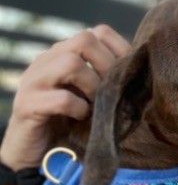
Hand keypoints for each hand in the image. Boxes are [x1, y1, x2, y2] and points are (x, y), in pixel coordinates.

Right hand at [0, 25, 130, 172]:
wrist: (35, 152)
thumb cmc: (72, 119)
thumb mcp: (93, 92)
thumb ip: (109, 77)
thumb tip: (144, 68)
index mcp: (65, 52)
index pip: (98, 32)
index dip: (120, 50)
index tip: (128, 74)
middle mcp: (47, 59)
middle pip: (84, 40)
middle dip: (107, 67)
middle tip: (111, 91)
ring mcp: (33, 79)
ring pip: (70, 63)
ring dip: (93, 86)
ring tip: (96, 105)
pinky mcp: (26, 104)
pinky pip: (60, 98)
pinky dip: (78, 108)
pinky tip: (81, 117)